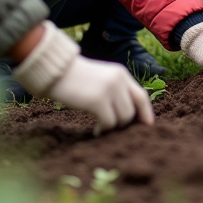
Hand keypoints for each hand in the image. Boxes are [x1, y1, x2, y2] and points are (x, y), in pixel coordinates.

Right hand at [11, 22, 153, 133]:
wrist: (55, 72)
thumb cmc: (75, 79)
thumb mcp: (100, 79)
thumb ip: (115, 90)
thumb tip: (129, 114)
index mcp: (121, 74)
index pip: (141, 96)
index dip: (146, 113)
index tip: (147, 126)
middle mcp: (118, 80)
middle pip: (133, 110)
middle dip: (124, 123)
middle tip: (110, 127)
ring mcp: (109, 89)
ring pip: (123, 118)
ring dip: (113, 127)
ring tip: (101, 127)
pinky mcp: (97, 100)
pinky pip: (109, 122)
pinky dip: (104, 129)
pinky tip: (95, 130)